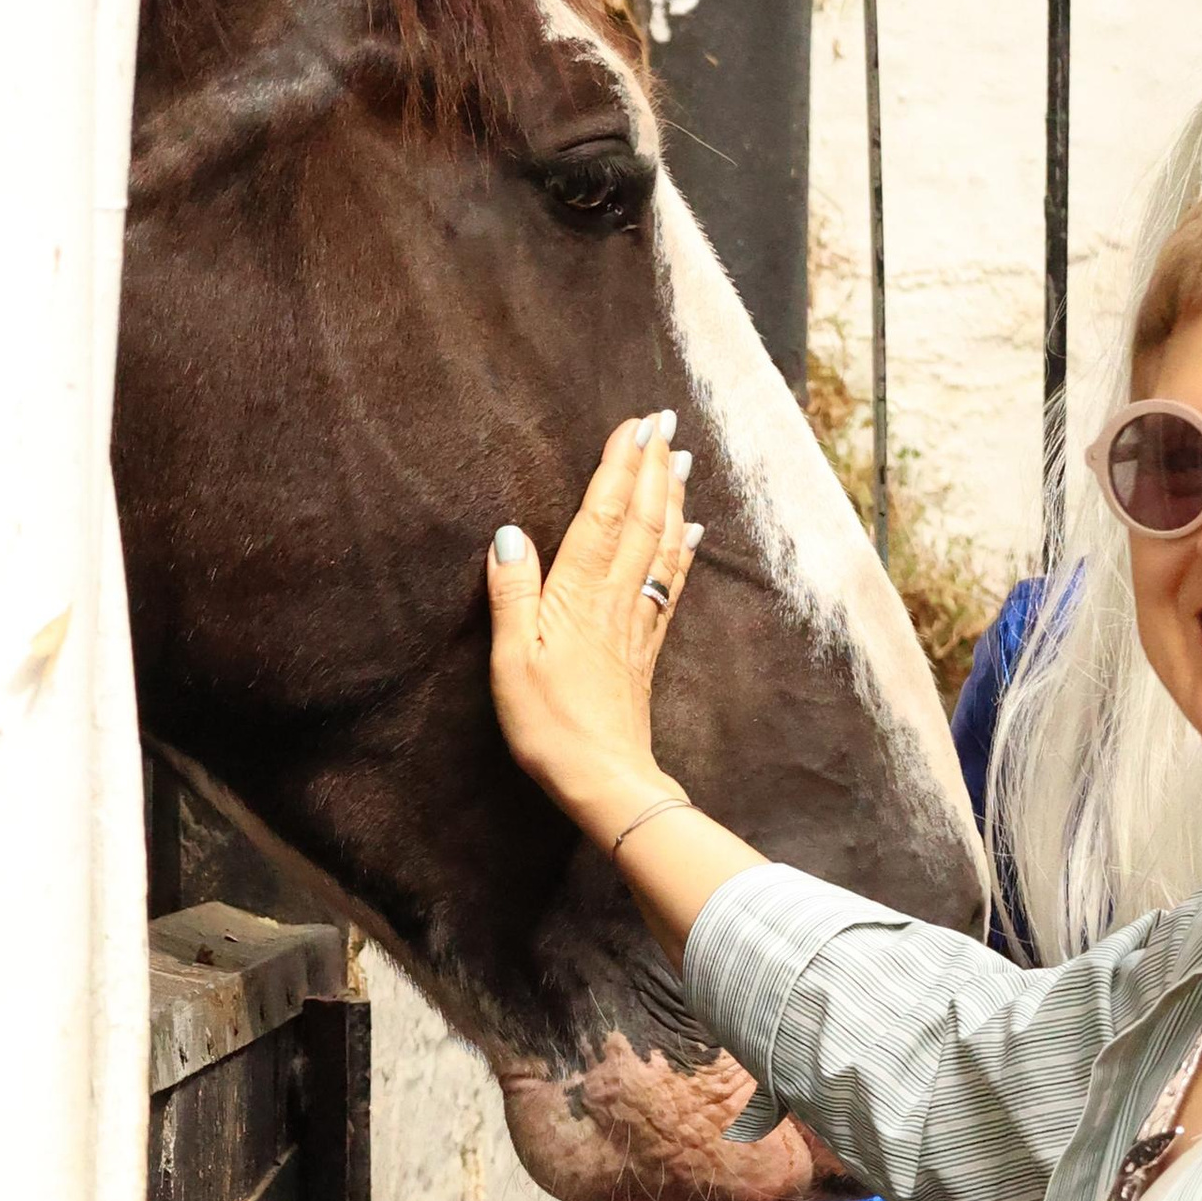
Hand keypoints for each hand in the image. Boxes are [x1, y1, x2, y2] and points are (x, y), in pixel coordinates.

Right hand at [486, 411, 696, 833]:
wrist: (604, 780)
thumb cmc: (549, 726)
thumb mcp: (512, 660)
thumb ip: (512, 594)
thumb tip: (508, 534)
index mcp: (579, 595)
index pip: (604, 515)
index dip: (619, 466)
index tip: (633, 424)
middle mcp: (615, 598)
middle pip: (642, 520)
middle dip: (653, 467)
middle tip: (665, 421)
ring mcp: (637, 622)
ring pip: (663, 546)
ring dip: (672, 498)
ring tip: (680, 459)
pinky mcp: (647, 647)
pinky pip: (670, 585)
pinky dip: (683, 551)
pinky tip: (693, 532)